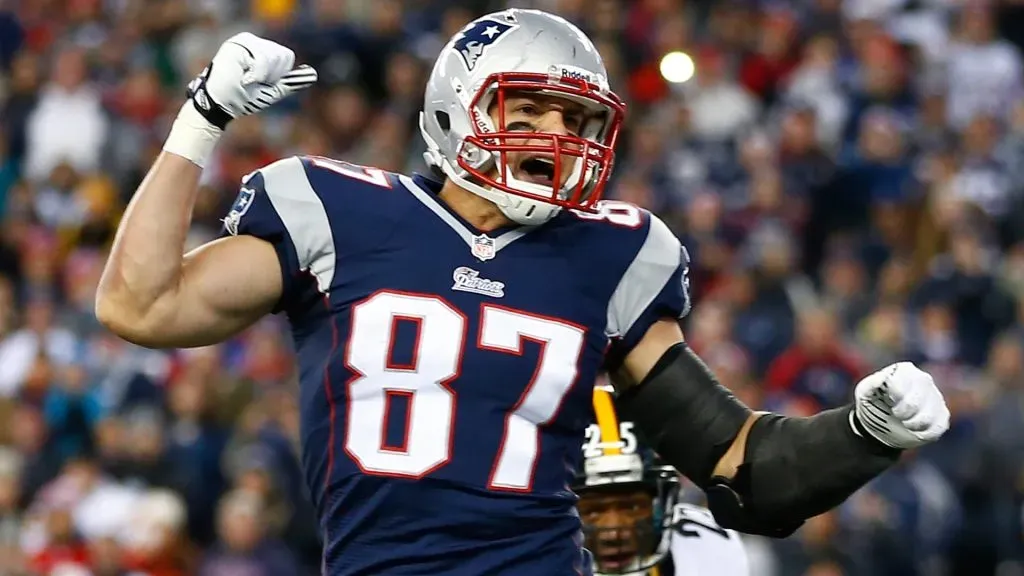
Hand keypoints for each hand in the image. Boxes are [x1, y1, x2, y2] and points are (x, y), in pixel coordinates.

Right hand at [166, 33, 316, 166]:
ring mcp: (243, 41)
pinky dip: (257, 74)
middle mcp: (252, 41)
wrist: (222, 106)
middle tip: (252, 82)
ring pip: (274, 57)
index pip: (287, 56)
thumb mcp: (273, 90)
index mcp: (261, 48)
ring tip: (245, 80)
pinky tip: (242, 77)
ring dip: (263, 76)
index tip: (262, 83)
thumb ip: (290, 81)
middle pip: (283, 55)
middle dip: (272, 76)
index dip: (279, 75)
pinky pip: (262, 59)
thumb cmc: (244, 98)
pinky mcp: (236, 45)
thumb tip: (312, 74)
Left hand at [852, 362, 949, 449]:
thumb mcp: (865, 393)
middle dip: (903, 413)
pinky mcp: (942, 414)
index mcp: (904, 371)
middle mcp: (923, 380)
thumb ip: (871, 384)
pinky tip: (915, 428)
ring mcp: (935, 397)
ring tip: (905, 421)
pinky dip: (924, 432)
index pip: (903, 386)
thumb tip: (882, 376)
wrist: (882, 422)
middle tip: (896, 414)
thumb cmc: (873, 403)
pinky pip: (939, 426)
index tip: (889, 403)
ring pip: (929, 416)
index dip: (895, 399)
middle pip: (916, 403)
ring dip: (913, 424)